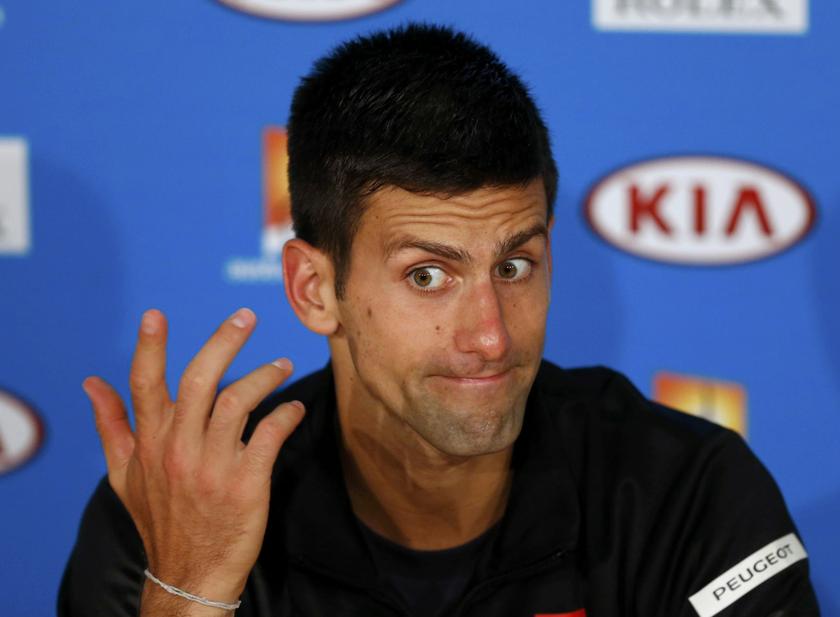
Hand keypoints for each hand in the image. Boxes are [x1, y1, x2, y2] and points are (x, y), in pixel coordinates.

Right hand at [82, 308, 304, 609]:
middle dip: (223, 341)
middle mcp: (179, 449)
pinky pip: (270, 435)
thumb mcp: (123, 475)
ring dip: (265, 376)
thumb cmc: (160, 519)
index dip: (149, 347)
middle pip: (199, 380)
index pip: (145, 385)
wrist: (189, 573)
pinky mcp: (246, 484)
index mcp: (151, 443)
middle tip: (246, 316)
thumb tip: (91, 383)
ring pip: (239, 401)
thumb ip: (111, 425)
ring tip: (283, 365)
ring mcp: (213, 466)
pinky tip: (295, 408)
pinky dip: (287, 415)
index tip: (155, 314)